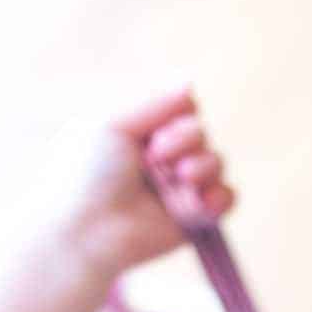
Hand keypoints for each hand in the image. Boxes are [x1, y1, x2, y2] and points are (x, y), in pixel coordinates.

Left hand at [56, 90, 237, 279]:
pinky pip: (226, 200)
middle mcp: (162, 160)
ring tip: (181, 179)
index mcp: (142, 133)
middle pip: (201, 134)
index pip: (183, 109)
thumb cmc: (86, 174)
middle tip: (154, 160)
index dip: (177, 117)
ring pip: (216, 163)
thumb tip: (191, 82)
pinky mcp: (192, 221)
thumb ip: (154, 103)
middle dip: (186, 141)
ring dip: (203, 167)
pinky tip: (201, 202)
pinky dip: (220, 198)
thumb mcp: (113, 123)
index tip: (152, 134)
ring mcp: (178, 190)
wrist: (85, 230)